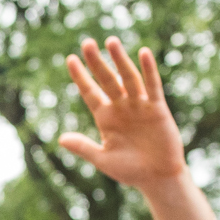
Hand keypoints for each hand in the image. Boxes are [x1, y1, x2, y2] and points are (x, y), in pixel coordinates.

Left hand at [58, 38, 187, 188]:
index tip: (70, 59)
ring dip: (120, 60)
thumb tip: (61, 139)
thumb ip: (84, 148)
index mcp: (105, 117)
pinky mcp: (157, 109)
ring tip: (111, 41)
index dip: (80, 76)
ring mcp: (139, 106)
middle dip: (96, 62)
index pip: (90, 92)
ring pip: (128, 78)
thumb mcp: (103, 159)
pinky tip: (143, 53)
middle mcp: (121, 107)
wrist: (157, 178)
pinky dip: (148, 70)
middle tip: (86, 43)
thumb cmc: (130, 170)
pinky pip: (152, 86)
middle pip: (106, 80)